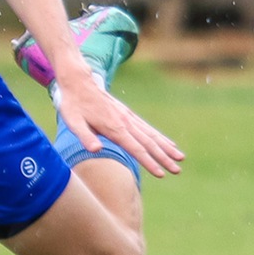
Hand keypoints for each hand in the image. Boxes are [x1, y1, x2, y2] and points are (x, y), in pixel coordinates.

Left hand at [52, 67, 184, 178]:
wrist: (78, 80)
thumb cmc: (72, 104)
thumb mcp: (72, 122)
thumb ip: (84, 137)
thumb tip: (96, 150)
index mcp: (113, 128)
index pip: (136, 149)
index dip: (149, 162)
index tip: (162, 174)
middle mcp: (125, 122)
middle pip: (149, 143)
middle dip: (164, 158)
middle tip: (177, 171)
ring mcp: (128, 117)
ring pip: (152, 135)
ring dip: (167, 147)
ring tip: (181, 158)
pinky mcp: (127, 114)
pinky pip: (147, 127)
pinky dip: (160, 136)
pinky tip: (168, 143)